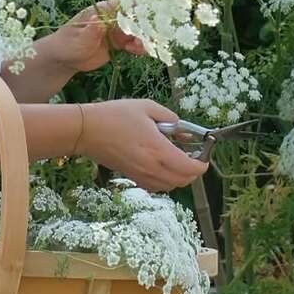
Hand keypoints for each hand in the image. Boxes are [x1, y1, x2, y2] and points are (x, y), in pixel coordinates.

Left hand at [52, 0, 145, 73]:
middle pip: (133, 18)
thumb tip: (98, 19)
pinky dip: (138, 47)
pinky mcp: (118, 43)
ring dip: (142, 38)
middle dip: (142, 26)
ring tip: (139, 47)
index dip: (136, 8)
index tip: (146, 15)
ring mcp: (116, 31)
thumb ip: (90, 31)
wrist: (64, 59)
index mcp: (102, 10)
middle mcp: (112, 18)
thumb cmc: (67, 44)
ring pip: (135, 31)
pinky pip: (132, 43)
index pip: (123, 4)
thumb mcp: (78, 38)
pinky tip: (138, 52)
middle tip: (145, 37)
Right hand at [79, 99, 209, 192]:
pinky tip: (162, 166)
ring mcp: (141, 175)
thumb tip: (182, 130)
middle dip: (194, 171)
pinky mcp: (132, 177)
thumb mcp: (147, 107)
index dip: (202, 165)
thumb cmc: (116, 115)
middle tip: (194, 156)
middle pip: (183, 181)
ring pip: (170, 186)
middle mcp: (152, 168)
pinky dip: (166, 181)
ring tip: (179, 160)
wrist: (88, 131)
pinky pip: (157, 186)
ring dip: (180, 177)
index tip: (205, 156)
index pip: (189, 168)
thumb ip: (169, 118)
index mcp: (158, 150)